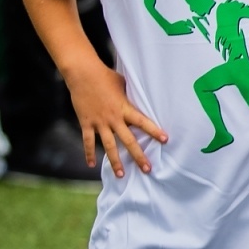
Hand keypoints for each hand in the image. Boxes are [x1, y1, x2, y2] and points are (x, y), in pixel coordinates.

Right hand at [64, 57, 166, 176]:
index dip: (154, 131)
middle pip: (128, 140)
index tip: (165, 140)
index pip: (143, 122)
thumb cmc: (105, 76)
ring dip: (115, 161)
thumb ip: (131, 95)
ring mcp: (99, 122)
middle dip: (138, 156)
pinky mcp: (86, 123)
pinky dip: (88, 153)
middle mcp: (113, 118)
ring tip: (121, 175)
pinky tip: (92, 164)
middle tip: (147, 169)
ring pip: (109, 145)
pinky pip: (88, 141)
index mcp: (125, 108)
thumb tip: (142, 96)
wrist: (82, 74)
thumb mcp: (124, 84)